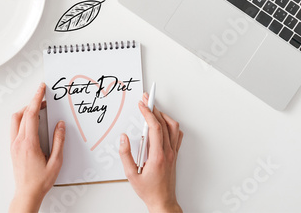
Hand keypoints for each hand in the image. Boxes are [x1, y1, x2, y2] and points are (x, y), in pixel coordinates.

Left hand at [9, 83, 65, 212]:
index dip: (37, 99)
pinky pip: (15, 127)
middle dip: (34, 103)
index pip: (32, 114)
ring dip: (27, 111)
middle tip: (45, 99)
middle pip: (23, 113)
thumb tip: (60, 125)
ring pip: (16, 119)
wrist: (27, 194)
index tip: (41, 89)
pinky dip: (23, 119)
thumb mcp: (56, 161)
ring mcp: (13, 144)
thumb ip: (59, 141)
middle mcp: (18, 141)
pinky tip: (32, 122)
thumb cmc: (40, 181)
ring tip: (39, 110)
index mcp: (29, 143)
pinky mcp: (12, 148)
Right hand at [119, 93, 182, 212]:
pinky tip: (163, 124)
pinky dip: (170, 125)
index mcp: (158, 156)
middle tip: (146, 99)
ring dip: (163, 115)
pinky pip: (176, 135)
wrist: (163, 201)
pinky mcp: (174, 154)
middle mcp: (168, 152)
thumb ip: (125, 155)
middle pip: (164, 123)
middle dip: (153, 108)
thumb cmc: (149, 190)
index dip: (148, 113)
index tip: (142, 104)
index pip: (155, 127)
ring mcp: (173, 153)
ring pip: (173, 127)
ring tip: (153, 109)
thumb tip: (123, 138)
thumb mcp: (131, 174)